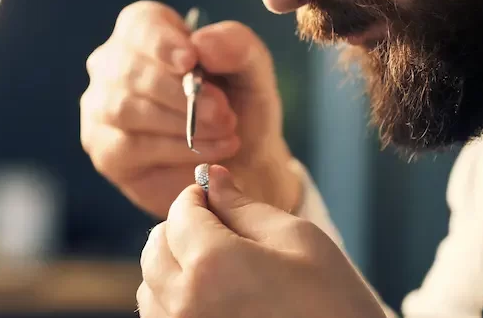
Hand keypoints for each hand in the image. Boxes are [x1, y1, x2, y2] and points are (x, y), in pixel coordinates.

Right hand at [81, 1, 300, 217]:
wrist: (245, 163)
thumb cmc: (240, 106)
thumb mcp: (253, 70)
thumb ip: (236, 45)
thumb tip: (200, 44)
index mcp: (148, 32)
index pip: (139, 24)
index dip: (161, 41)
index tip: (190, 61)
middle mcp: (114, 65)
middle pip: (130, 68)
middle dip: (181, 93)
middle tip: (222, 112)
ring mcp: (102, 108)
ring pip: (127, 108)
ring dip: (182, 123)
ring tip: (224, 131)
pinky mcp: (107, 151)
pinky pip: (131, 146)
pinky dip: (176, 150)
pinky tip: (207, 154)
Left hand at [137, 165, 384, 317]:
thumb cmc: (332, 301)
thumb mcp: (296, 239)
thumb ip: (244, 207)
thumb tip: (213, 179)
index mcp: (213, 263)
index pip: (181, 212)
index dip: (199, 196)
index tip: (217, 196)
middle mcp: (185, 302)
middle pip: (156, 246)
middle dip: (181, 229)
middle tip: (220, 229)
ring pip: (150, 284)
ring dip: (174, 265)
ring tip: (217, 266)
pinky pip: (160, 317)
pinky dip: (174, 299)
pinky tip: (212, 296)